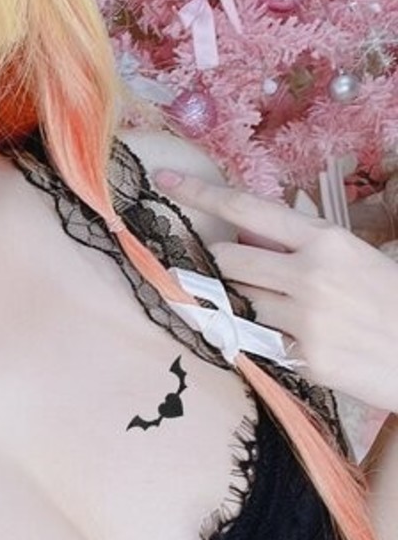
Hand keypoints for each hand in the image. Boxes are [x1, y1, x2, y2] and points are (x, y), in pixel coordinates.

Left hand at [155, 169, 397, 415]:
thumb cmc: (391, 301)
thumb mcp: (354, 257)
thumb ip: (300, 246)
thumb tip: (245, 234)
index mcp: (326, 241)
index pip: (248, 209)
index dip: (201, 194)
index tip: (165, 182)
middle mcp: (309, 275)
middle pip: (228, 259)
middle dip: (230, 266)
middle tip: (258, 277)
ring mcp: (303, 319)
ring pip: (240, 302)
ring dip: (252, 305)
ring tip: (299, 314)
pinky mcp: (302, 358)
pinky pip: (258, 341)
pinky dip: (270, 339)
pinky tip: (307, 342)